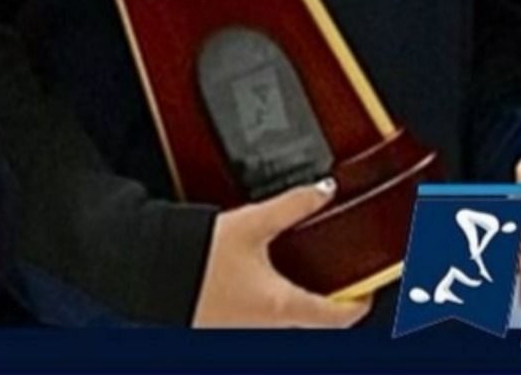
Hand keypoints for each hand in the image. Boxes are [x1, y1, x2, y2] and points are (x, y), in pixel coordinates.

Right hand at [191, 179, 371, 327]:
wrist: (147, 274)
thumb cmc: (195, 259)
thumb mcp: (252, 223)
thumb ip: (294, 205)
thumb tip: (325, 190)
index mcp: (282, 307)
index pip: (341, 317)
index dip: (364, 298)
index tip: (373, 282)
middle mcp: (267, 328)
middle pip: (317, 321)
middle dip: (335, 298)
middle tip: (346, 270)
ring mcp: (246, 331)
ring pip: (291, 321)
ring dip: (306, 299)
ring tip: (312, 268)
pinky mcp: (227, 326)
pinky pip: (265, 318)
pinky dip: (278, 300)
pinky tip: (272, 275)